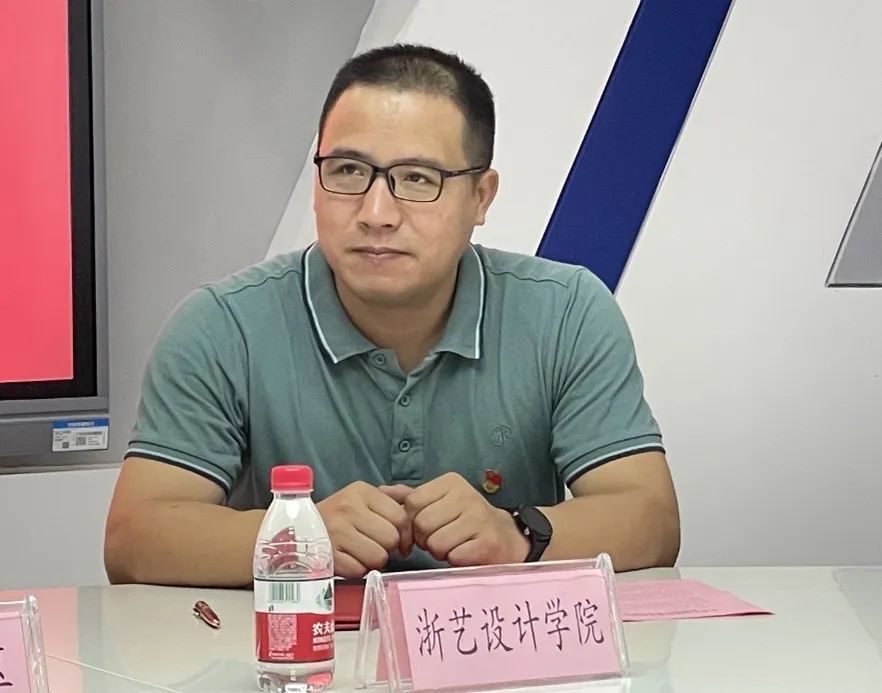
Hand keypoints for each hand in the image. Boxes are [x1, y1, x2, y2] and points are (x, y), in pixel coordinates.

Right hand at [317, 481, 413, 578]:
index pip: (400, 517)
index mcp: (361, 491)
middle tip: (375, 546)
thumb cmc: (337, 515)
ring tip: (361, 553)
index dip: (404, 533)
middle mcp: (348, 508)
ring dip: (373, 560)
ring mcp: (336, 532)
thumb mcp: (361, 497)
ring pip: (378, 557)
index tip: (398, 540)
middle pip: (391, 539)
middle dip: (387, 547)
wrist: (294, 529)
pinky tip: (348, 560)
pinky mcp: (327, 555)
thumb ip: (392, 498)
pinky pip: (359, 571)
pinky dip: (357, 570)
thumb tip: (415, 503)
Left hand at [383, 473, 528, 566]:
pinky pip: (453, 557)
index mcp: (451, 482)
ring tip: (452, 546)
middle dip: (425, 539)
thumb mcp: (440, 502)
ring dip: (439, 551)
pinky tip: (464, 553)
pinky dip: (454, 560)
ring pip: (435, 543)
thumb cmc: (466, 520)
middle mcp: (466, 496)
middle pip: (421, 524)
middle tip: (439, 539)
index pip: (412, 503)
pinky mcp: (487, 542)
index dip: (411, 522)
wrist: (507, 538)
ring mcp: (478, 519)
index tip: (421, 530)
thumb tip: (380, 491)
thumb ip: (411, 497)